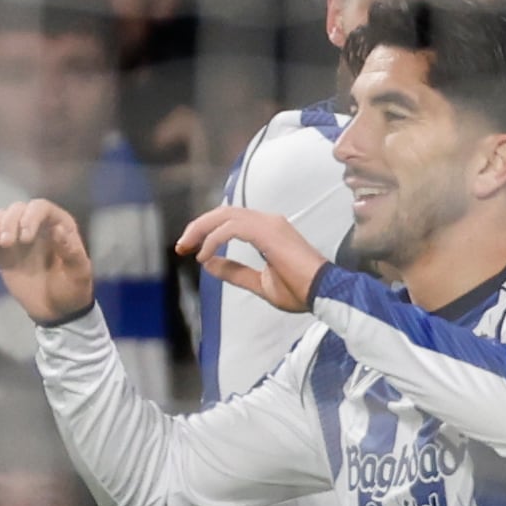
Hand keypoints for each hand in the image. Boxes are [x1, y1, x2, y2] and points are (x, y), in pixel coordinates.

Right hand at [0, 199, 98, 324]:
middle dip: (8, 223)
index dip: (30, 217)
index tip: (25, 238)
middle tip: (7, 243)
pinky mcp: (2, 251)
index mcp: (59, 225)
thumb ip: (70, 250)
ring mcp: (17, 237)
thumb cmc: (72, 289)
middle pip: (16, 210)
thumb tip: (57, 229)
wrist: (57, 310)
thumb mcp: (78, 272)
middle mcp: (37, 225)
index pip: (40, 207)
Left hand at [176, 203, 329, 312]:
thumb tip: (209, 263)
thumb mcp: (259, 282)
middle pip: (223, 212)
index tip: (191, 250)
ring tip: (188, 247)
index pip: (230, 219)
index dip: (206, 231)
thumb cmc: (301, 290)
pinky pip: (231, 228)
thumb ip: (235, 272)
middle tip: (181, 245)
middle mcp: (267, 221)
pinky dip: (214, 239)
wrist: (324, 294)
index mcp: (267, 230)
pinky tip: (206, 254)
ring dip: (201, 229)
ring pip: (224, 215)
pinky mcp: (268, 231)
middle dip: (198, 226)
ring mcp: (268, 223)